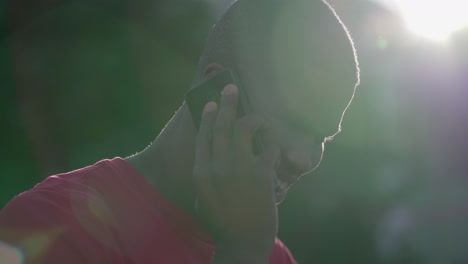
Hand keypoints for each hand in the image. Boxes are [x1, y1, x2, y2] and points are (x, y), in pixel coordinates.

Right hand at [193, 84, 279, 262]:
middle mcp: (217, 166)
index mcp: (200, 172)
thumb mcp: (203, 198)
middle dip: (228, 103)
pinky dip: (272, 144)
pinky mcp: (260, 175)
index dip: (209, 116)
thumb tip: (212, 154)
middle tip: (232, 88)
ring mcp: (239, 169)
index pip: (204, 135)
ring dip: (254, 119)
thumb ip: (205, 175)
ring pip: (244, 129)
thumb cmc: (221, 223)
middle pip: (222, 125)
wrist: (241, 243)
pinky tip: (272, 146)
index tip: (213, 104)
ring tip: (259, 118)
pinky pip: (268, 148)